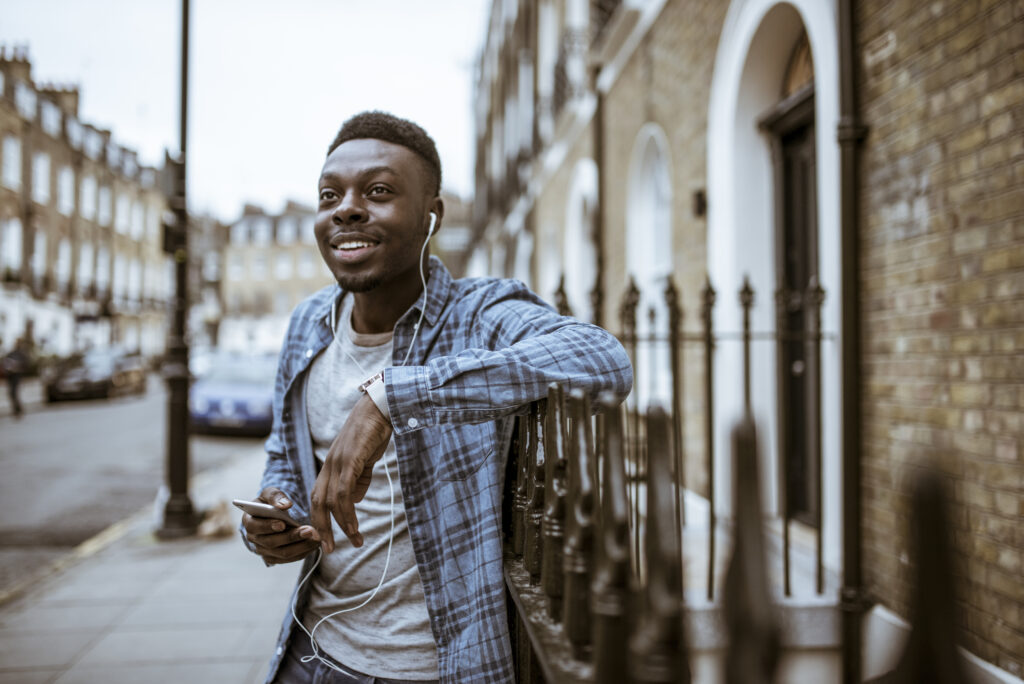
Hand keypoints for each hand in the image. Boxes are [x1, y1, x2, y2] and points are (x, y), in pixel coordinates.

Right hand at [242, 486, 320, 563]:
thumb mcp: (271, 493)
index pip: (255, 526)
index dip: (268, 526)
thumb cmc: (270, 502)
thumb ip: (276, 496)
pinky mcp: (275, 558)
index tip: (283, 524)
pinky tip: (314, 544)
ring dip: (301, 546)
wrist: (274, 514)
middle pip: (271, 542)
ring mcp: (263, 551)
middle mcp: (254, 539)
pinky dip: (303, 552)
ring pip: (282, 553)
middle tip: (309, 530)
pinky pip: (290, 559)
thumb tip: (285, 505)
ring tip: (316, 537)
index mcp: (249, 521)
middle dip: (291, 537)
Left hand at [310, 393, 392, 552]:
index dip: (319, 519)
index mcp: (331, 466)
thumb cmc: (374, 432)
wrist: (380, 408)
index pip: (317, 497)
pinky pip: (344, 492)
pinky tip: (354, 526)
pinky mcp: (349, 461)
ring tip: (352, 541)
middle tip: (328, 550)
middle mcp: (329, 466)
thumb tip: (354, 501)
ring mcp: (337, 463)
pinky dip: (347, 512)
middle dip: (322, 529)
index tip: (327, 539)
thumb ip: (359, 481)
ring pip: (330, 502)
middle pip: (316, 503)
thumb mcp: (365, 460)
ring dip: (340, 525)